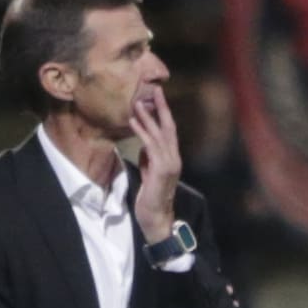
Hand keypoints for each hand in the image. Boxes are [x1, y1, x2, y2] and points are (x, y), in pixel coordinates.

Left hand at [125, 82, 181, 232]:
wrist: (156, 217)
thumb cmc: (151, 196)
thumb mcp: (150, 172)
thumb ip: (149, 158)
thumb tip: (144, 144)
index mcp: (172, 157)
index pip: (170, 131)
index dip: (164, 113)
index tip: (157, 97)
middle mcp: (174, 158)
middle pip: (169, 127)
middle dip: (161, 108)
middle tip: (154, 90)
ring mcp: (169, 163)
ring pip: (159, 134)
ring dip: (148, 117)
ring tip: (138, 102)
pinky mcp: (161, 170)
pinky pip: (150, 146)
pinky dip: (142, 132)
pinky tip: (133, 121)